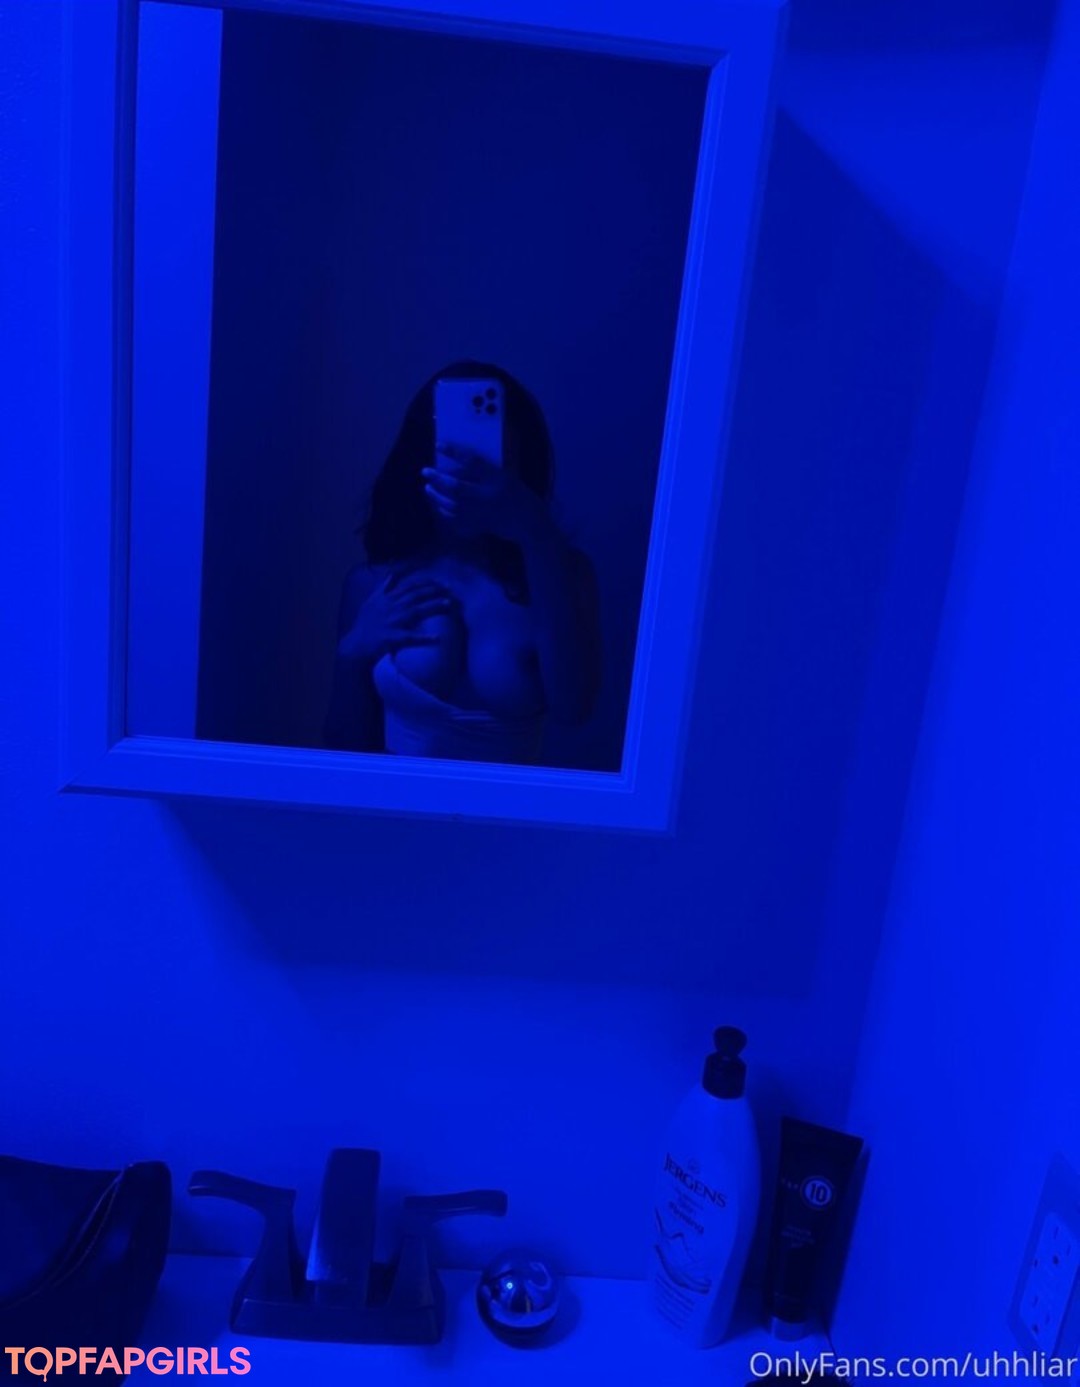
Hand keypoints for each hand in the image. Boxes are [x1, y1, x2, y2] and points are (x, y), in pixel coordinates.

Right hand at [338, 572, 452, 663]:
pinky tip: (438, 638)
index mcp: (387, 599)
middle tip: (450, 590)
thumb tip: (392, 572)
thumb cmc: (365, 623)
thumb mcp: (371, 601)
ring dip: (433, 607)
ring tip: (448, 605)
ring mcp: (393, 622)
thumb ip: (384, 587)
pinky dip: (424, 638)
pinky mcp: (393, 638)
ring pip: (416, 612)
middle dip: (434, 591)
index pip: (409, 586)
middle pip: (416, 596)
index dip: (426, 582)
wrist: (356, 644)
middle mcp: (391, 607)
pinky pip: (411, 638)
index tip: (440, 581)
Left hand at [422, 445, 546, 543]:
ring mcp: (481, 512)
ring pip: (452, 504)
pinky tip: (438, 506)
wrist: (529, 524)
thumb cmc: (521, 496)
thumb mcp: (508, 477)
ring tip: (427, 488)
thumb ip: (487, 471)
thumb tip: (462, 464)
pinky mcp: (478, 525)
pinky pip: (456, 519)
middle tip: (425, 472)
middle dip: (438, 478)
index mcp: (497, 479)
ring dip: (437, 496)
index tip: (438, 445)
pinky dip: (445, 512)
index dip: (454, 452)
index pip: (472, 462)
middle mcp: (487, 495)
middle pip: (456, 486)